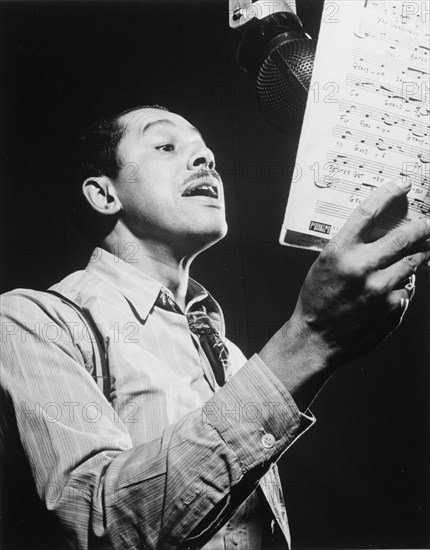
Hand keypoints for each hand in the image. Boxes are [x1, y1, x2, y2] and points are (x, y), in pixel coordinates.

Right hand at [292, 177, 429, 367]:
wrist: (316, 338)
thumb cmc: (317, 300)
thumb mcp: (326, 264)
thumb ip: (352, 248)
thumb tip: (382, 233)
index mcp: (339, 252)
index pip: (368, 212)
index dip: (389, 194)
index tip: (402, 185)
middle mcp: (361, 267)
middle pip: (403, 236)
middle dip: (423, 226)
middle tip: (429, 222)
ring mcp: (379, 289)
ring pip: (413, 262)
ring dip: (420, 254)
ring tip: (422, 250)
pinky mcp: (392, 308)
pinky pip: (407, 290)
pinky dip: (404, 286)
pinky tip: (392, 289)